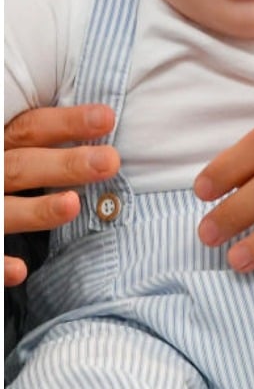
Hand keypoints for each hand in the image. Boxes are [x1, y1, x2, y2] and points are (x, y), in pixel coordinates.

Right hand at [4, 105, 119, 285]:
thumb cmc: (3, 165)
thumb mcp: (10, 146)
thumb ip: (36, 137)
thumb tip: (103, 120)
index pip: (29, 128)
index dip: (67, 122)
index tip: (107, 117)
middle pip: (21, 167)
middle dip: (65, 164)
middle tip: (109, 161)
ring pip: (2, 211)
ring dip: (35, 211)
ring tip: (72, 206)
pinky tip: (19, 271)